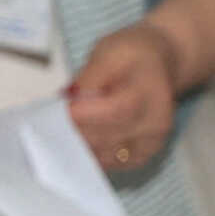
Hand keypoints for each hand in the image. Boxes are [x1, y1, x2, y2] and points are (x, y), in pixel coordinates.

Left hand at [68, 23, 182, 175]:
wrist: (159, 64)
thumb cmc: (134, 56)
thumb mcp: (108, 51)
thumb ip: (88, 77)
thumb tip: (69, 99)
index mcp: (149, 92)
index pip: (115, 111)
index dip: (84, 115)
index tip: (62, 111)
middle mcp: (155, 122)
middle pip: (107, 137)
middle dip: (76, 130)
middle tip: (55, 120)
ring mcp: (151, 142)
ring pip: (105, 155)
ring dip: (81, 145)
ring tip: (68, 128)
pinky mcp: (143, 155)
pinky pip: (110, 164)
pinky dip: (92, 154)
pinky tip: (84, 139)